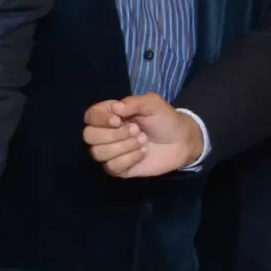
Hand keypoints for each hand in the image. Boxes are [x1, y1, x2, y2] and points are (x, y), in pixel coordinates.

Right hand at [81, 93, 201, 179]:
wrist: (181, 141)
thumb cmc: (164, 119)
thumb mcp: (153, 103)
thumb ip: (134, 102)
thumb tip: (114, 108)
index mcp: (109, 115)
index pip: (89, 116)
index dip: (100, 119)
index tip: (119, 119)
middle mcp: (105, 133)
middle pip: (89, 136)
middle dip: (114, 135)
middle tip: (137, 130)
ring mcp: (110, 152)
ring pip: (98, 153)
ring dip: (123, 147)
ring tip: (142, 141)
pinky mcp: (118, 168)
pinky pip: (111, 167)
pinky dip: (129, 159)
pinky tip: (142, 153)